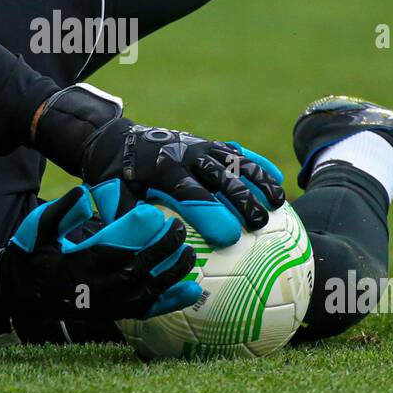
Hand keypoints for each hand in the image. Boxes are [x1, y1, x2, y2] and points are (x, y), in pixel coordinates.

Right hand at [0, 185, 199, 323]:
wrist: (23, 293)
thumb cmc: (34, 254)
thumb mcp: (37, 228)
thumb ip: (60, 212)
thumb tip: (82, 193)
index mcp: (75, 265)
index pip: (112, 250)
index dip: (136, 234)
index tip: (153, 214)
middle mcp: (92, 290)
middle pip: (136, 270)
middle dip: (162, 249)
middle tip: (178, 227)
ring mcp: (104, 305)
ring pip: (145, 292)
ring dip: (171, 274)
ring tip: (189, 253)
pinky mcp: (112, 314)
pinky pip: (145, 310)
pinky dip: (170, 301)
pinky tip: (192, 290)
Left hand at [31, 83, 287, 247]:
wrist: (117, 141)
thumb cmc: (117, 180)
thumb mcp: (114, 199)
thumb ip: (131, 221)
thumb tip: (150, 250)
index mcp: (162, 170)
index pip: (190, 192)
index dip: (211, 213)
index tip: (229, 236)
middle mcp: (185, 153)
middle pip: (220, 176)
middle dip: (241, 200)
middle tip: (259, 225)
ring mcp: (200, 145)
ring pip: (235, 161)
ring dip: (258, 181)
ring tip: (279, 204)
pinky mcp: (209, 143)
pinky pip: (238, 153)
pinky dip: (259, 164)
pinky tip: (279, 181)